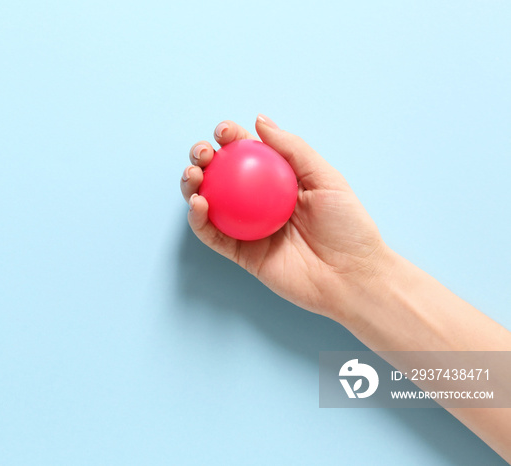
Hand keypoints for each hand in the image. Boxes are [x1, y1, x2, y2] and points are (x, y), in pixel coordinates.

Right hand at [180, 115, 389, 320]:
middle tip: (203, 153)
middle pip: (220, 175)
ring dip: (192, 186)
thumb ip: (293, 149)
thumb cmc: (348, 226)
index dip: (230, 138)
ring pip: (208, 203)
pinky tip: (198, 205)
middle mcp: (257, 202)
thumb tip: (259, 120)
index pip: (246, 153)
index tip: (224, 131)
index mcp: (277, 180)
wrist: (352, 276)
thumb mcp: (326, 178)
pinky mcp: (240, 254)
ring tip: (193, 174)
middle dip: (203, 158)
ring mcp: (246, 228)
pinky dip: (199, 220)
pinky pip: (213, 236)